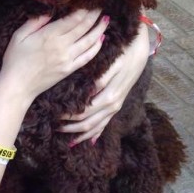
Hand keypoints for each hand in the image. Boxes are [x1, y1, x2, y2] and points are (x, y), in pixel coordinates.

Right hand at [0, 9, 107, 104]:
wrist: (17, 86)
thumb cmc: (14, 60)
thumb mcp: (18, 36)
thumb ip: (34, 22)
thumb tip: (49, 11)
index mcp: (49, 35)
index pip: (73, 18)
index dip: (84, 9)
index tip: (90, 2)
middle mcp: (61, 46)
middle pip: (84, 27)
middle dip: (94, 16)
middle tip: (100, 7)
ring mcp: (67, 59)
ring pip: (90, 41)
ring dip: (99, 29)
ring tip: (106, 20)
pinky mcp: (69, 69)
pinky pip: (87, 57)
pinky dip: (96, 47)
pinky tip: (101, 39)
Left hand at [59, 19, 149, 144]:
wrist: (139, 51)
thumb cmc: (123, 54)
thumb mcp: (112, 65)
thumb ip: (101, 80)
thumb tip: (88, 93)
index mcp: (109, 98)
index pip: (84, 113)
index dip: (69, 118)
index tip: (54, 116)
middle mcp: (112, 106)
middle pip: (88, 124)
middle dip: (71, 128)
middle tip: (54, 128)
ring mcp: (115, 107)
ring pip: (97, 128)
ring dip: (82, 134)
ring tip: (67, 140)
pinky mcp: (117, 106)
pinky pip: (105, 124)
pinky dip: (96, 133)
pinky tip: (88, 141)